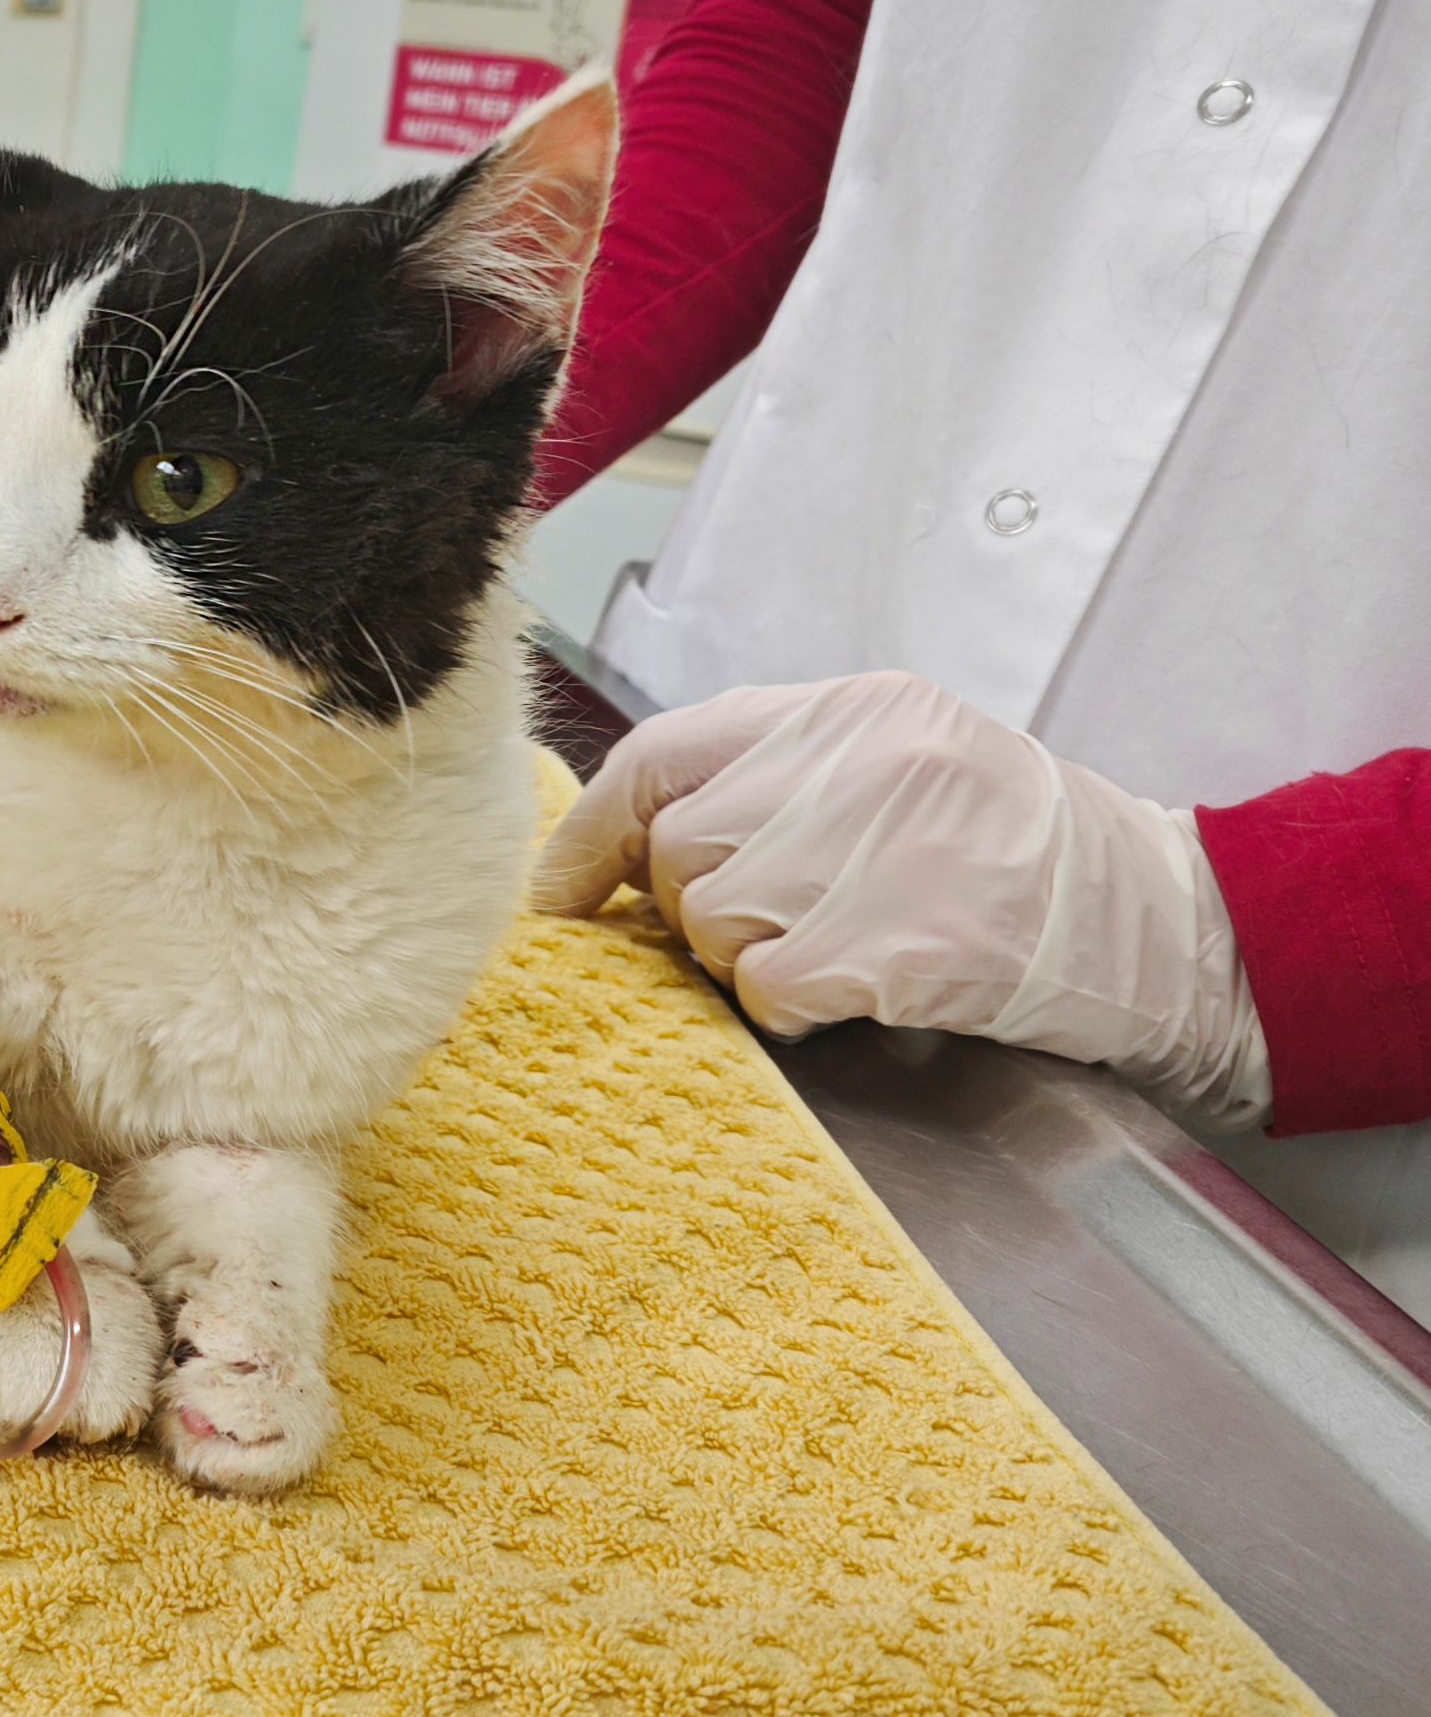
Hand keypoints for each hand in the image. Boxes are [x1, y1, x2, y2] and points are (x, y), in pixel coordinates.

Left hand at [533, 671, 1270, 1124]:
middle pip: (678, 845)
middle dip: (694, 904)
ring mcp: (876, 853)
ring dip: (744, 956)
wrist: (1157, 919)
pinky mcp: (895, 945)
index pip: (664, 752)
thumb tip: (641, 833)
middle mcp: (856, 767)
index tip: (559, 890)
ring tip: (830, 950)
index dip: (592, 830)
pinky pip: (765, 987)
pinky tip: (856, 992)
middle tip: (767, 925)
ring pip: (708, 918)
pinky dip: (790, 1006)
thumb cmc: (1020, 848)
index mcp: (850, 709)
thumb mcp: (903, 765)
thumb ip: (780, 776)